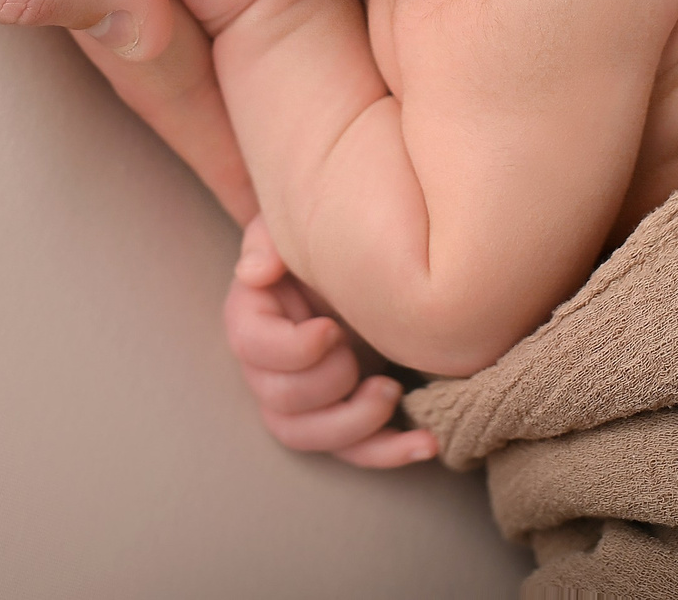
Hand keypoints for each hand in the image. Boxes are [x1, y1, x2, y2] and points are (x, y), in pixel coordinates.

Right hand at [224, 217, 437, 469]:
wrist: (364, 256)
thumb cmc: (327, 237)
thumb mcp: (296, 225)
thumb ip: (268, 240)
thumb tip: (253, 273)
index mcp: (252, 315)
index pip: (251, 347)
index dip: (290, 349)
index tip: (331, 329)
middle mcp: (266, 364)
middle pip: (279, 400)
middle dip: (327, 384)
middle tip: (361, 355)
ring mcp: (301, 398)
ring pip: (308, 436)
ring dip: (354, 425)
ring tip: (393, 394)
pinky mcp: (339, 415)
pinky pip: (354, 451)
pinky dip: (390, 452)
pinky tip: (427, 442)